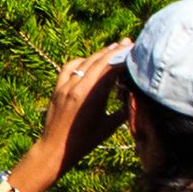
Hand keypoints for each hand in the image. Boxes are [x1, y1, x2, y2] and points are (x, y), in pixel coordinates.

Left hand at [34, 42, 129, 161]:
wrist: (55, 148)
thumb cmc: (85, 141)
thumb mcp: (109, 125)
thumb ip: (123, 110)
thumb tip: (136, 97)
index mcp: (92, 95)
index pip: (110, 69)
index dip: (123, 58)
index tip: (135, 51)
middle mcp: (77, 87)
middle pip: (98, 61)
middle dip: (114, 50)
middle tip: (127, 43)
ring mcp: (65, 86)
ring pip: (84, 62)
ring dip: (99, 54)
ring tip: (112, 48)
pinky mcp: (57, 88)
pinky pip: (68, 68)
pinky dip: (80, 61)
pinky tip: (88, 60)